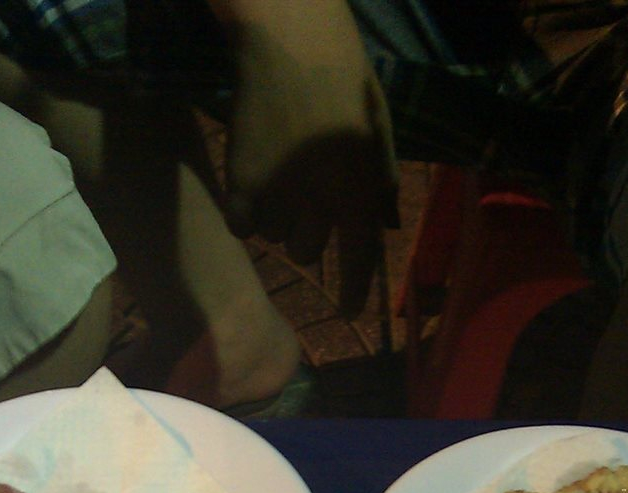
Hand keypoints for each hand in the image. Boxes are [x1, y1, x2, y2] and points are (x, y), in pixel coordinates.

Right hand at [219, 11, 399, 317]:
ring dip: (277, 217)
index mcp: (359, 189)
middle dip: (308, 235)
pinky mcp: (242, 181)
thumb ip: (380, 183)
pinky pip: (242, 224)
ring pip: (274, 236)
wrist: (292, 43)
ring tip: (280, 174)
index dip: (354, 292)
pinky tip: (252, 182)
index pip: (359, 259)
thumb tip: (385, 227)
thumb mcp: (377, 130)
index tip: (349, 313)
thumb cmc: (344, 80)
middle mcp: (320, 200)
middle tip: (304, 199)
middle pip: (308, 251)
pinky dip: (246, 213)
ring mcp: (279, 193)